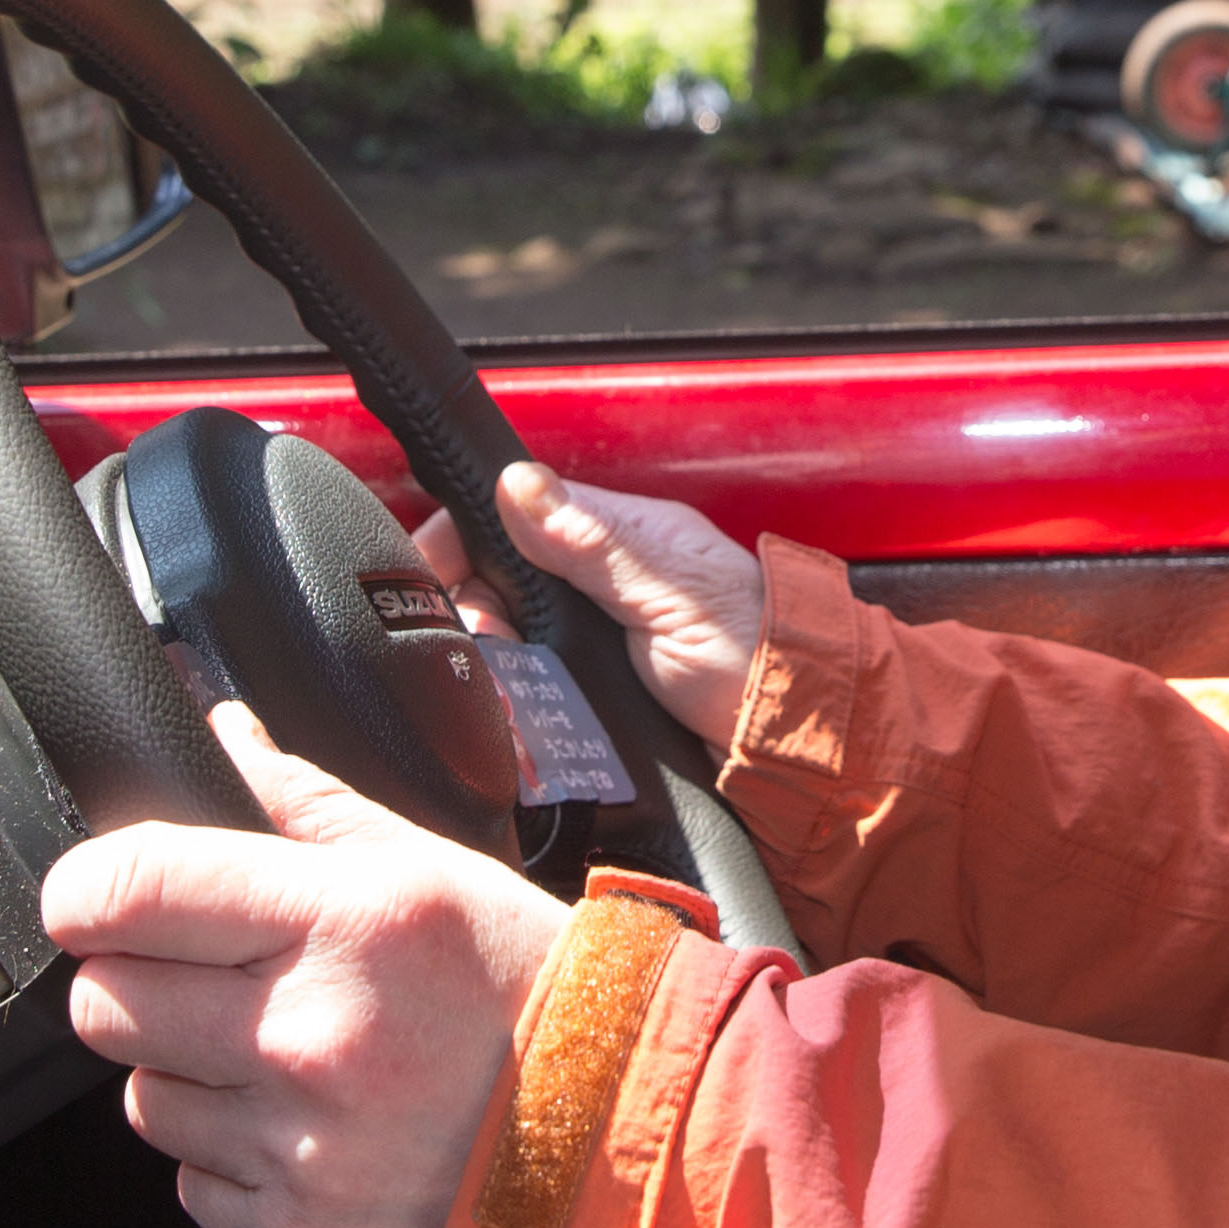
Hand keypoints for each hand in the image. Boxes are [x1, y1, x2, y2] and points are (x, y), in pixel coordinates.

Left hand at [38, 703, 566, 1227]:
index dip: (87, 888)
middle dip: (138, 984)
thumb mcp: (435, 871)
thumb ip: (306, 804)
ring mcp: (299, 1149)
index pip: (128, 888)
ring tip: (283, 1065)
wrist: (623, 1156)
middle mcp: (310, 1037)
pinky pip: (194, 1189)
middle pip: (105, 1003)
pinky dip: (233, 1165)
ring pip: (143, 1102)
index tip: (97, 897)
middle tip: (209, 982)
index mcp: (344, 924)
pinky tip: (310, 1134)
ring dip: (189, 1079)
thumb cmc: (537, 1002)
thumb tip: (217, 732)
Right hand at [417, 461, 762, 744]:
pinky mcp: (590, 704)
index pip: (504, 521)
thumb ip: (594, 541)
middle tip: (483, 648)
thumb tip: (517, 485)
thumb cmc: (755, 653)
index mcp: (612, 538)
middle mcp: (593, 587)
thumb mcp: (672, 591)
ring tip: (502, 691)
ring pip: (501, 651)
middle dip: (470, 619)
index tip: (429, 582)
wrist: (798, 742)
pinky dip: (514, 714)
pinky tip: (516, 726)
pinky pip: (528, 702)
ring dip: (489, 671)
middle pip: (490, 590)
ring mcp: (588, 647)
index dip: (457, 548)